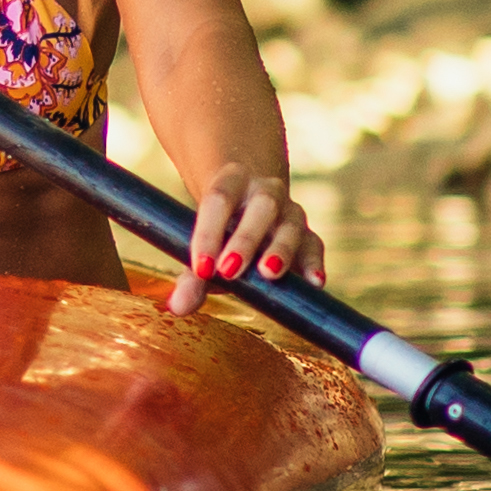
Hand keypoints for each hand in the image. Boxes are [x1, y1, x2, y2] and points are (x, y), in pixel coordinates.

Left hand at [166, 166, 312, 317]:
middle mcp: (265, 192)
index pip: (218, 201)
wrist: (249, 204)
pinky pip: (314, 245)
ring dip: (281, 251)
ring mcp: (290, 212)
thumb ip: (191, 277)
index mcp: (231, 183)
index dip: (208, 233)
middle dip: (245, 240)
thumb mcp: (204, 247)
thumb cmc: (221, 231)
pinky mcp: (307, 234)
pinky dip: (314, 263)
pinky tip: (314, 282)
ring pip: (290, 226)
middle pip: (260, 208)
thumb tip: (176, 307)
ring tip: (269, 274)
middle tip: (229, 271)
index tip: (200, 268)